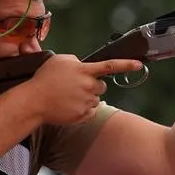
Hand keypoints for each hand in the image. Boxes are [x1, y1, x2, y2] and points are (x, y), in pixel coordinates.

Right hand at [29, 54, 143, 124]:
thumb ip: (76, 61)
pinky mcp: (84, 115)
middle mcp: (89, 86)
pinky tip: (69, 106)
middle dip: (93, 86)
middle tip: (76, 87)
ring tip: (68, 97)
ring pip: (95, 99)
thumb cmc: (44, 79)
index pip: (110, 66)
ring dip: (86, 98)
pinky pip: (90, 111)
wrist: (34, 101)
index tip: (139, 64)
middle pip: (102, 86)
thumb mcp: (59, 60)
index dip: (127, 65)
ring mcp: (87, 102)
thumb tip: (83, 65)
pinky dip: (83, 110)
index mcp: (84, 70)